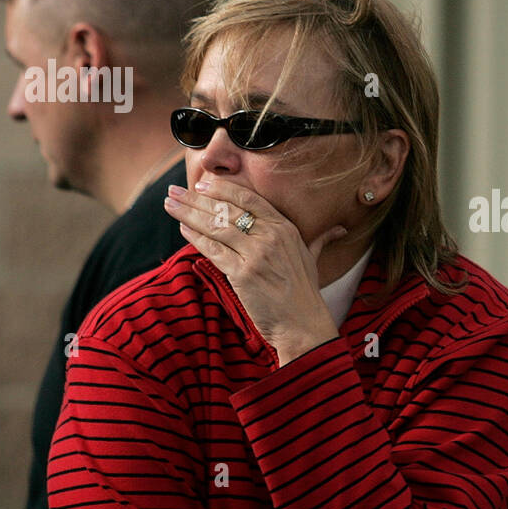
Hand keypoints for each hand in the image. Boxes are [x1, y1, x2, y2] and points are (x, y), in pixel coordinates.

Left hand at [163, 178, 348, 364]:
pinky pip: (213, 250)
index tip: (202, 184)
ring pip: (216, 226)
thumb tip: (338, 229)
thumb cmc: (306, 293)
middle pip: (227, 209)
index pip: (249, 198)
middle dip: (196, 198)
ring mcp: (257, 254)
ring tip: (169, 204)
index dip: (223, 189)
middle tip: (174, 190)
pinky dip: (195, 238)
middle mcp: (272, 236)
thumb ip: (320, 239)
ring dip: (188, 214)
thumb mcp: (313, 259)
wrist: (304, 324)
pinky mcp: (243, 274)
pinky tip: (182, 229)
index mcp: (287, 228)